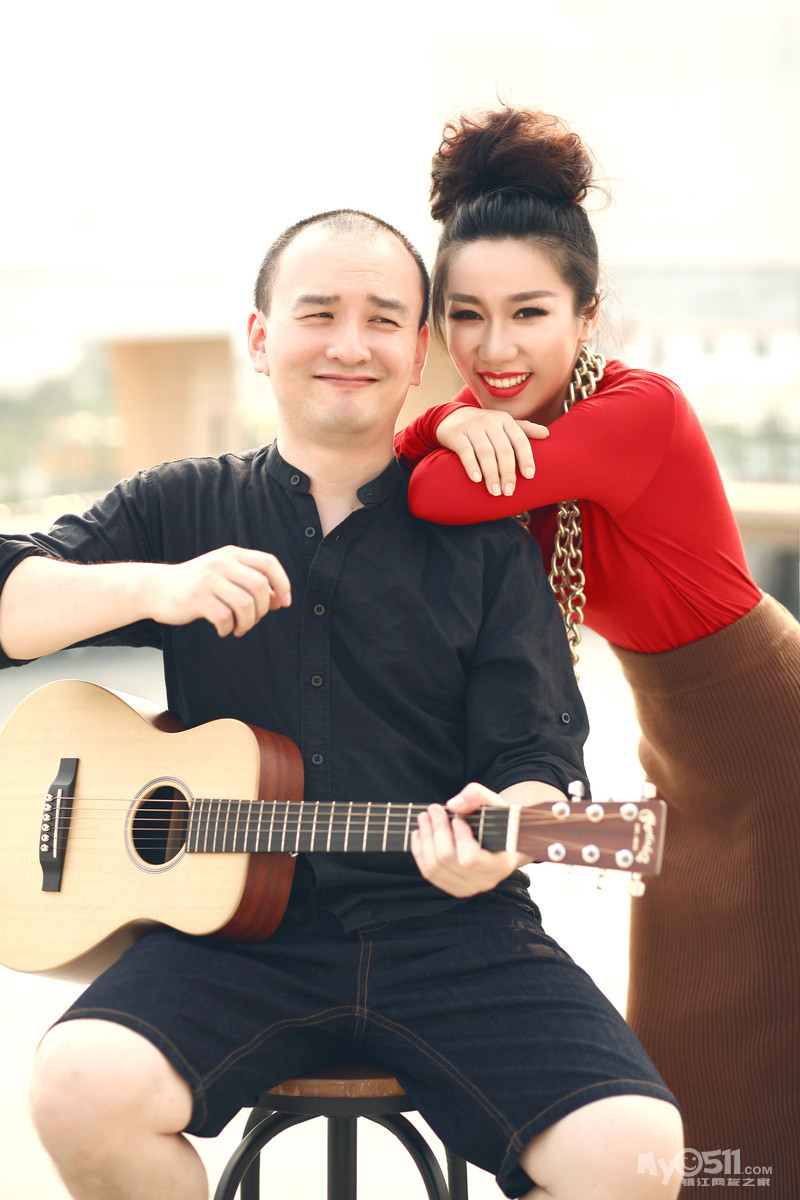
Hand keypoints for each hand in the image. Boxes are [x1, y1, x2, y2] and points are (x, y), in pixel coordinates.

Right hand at [147, 546, 291, 636]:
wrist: (155, 588)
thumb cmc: (196, 585)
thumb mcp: (223, 574)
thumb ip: (250, 582)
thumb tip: (280, 600)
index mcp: (231, 555)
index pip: (269, 563)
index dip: (283, 583)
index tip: (283, 603)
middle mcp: (221, 563)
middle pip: (260, 587)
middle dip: (263, 609)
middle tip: (253, 620)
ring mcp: (208, 580)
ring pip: (245, 604)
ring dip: (248, 623)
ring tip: (239, 628)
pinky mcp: (196, 598)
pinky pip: (225, 617)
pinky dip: (229, 628)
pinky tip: (223, 629)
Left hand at [410, 783, 523, 897]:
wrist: (503, 845)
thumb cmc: (500, 823)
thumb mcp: (494, 804)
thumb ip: (477, 796)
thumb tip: (453, 805)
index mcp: (500, 865)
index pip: (470, 858)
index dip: (459, 837)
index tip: (457, 818)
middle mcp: (484, 882)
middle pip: (447, 859)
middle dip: (436, 830)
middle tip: (433, 809)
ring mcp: (467, 888)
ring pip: (434, 868)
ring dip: (425, 839)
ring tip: (424, 818)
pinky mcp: (453, 888)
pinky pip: (429, 874)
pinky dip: (419, 852)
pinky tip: (419, 834)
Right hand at [435, 408, 547, 496]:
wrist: (450, 418)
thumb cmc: (483, 426)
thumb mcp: (503, 425)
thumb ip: (524, 430)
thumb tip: (547, 434)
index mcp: (505, 420)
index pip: (519, 440)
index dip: (526, 458)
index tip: (529, 476)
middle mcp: (490, 421)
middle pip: (503, 450)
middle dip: (508, 473)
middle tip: (509, 492)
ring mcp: (472, 426)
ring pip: (486, 453)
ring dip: (491, 475)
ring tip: (495, 492)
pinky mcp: (456, 434)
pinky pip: (466, 452)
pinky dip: (472, 466)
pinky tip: (477, 480)